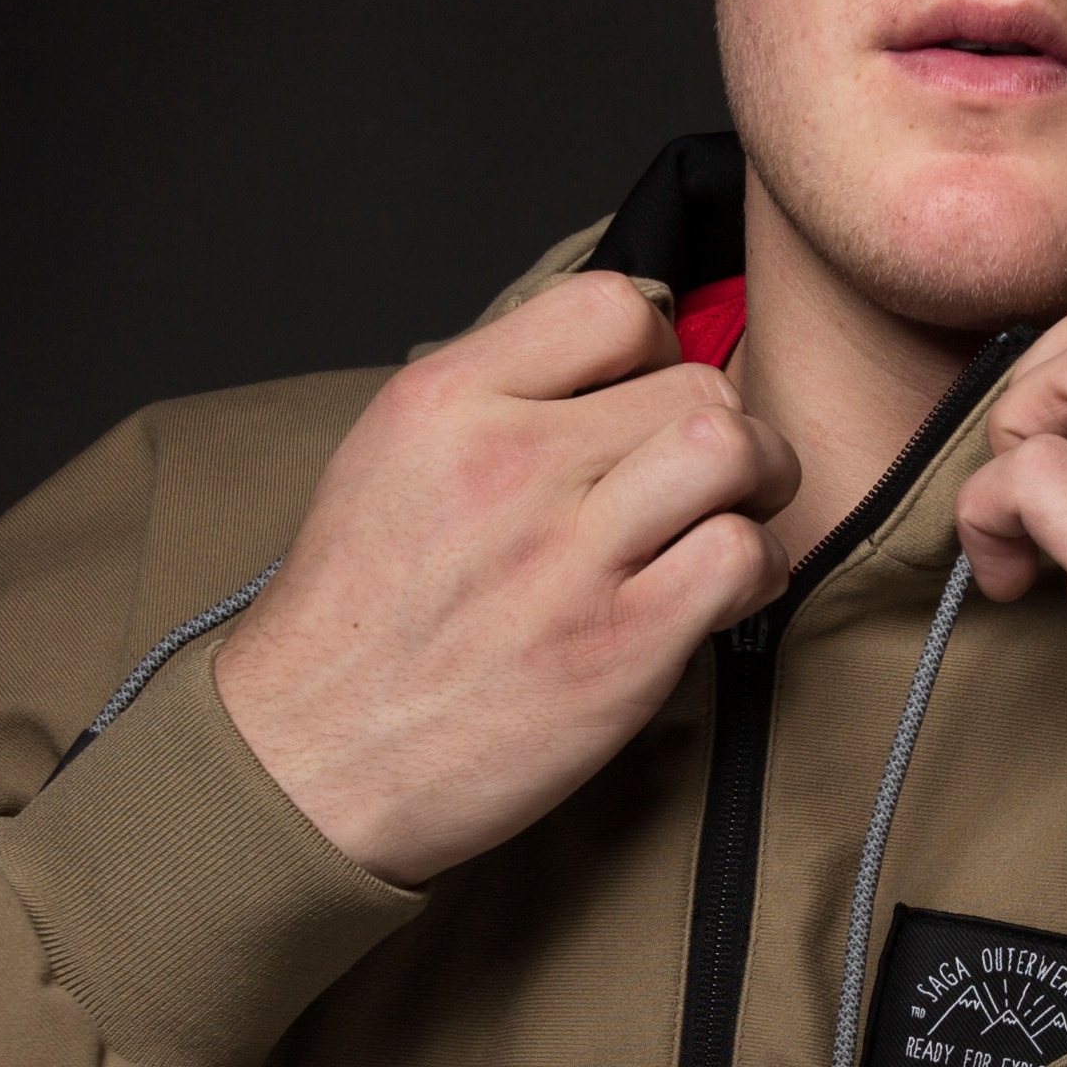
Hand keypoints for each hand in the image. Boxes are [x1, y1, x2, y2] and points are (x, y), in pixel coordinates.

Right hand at [216, 274, 799, 883]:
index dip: (655, 350)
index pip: (612, 304)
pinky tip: (723, 594)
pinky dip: (757, 568)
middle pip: (694, 382)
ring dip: (761, 484)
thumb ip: (491, 404)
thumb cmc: (350, 625)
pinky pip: (742, 554)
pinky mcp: (617, 645)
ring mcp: (568, 554)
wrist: (306, 762)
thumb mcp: (388, 463)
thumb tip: (603, 375)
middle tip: (703, 480)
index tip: (643, 402)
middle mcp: (508, 462)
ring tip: (733, 518)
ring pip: (733, 448)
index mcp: (444, 400)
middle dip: (721, 426)